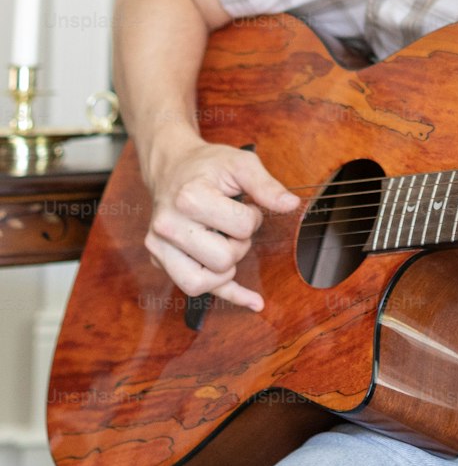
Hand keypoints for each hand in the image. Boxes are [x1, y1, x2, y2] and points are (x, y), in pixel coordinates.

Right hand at [144, 133, 298, 311]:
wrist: (172, 167)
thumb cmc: (208, 166)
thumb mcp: (241, 164)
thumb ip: (266, 185)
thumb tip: (291, 205)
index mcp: (188, 198)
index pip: (241, 227)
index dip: (252, 217)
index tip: (242, 204)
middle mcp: (168, 226)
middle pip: (222, 259)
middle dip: (238, 244)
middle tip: (231, 223)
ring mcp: (159, 246)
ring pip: (202, 283)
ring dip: (225, 267)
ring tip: (223, 241)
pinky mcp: (160, 260)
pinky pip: (194, 291)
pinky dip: (228, 296)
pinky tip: (254, 301)